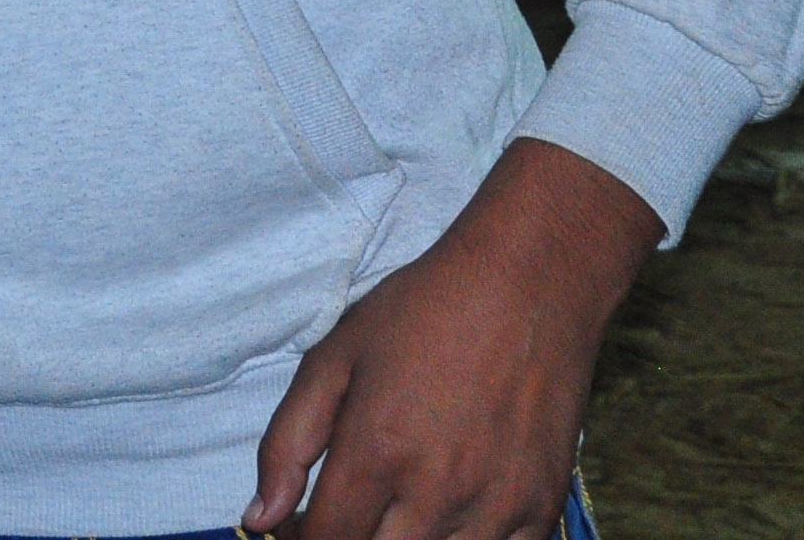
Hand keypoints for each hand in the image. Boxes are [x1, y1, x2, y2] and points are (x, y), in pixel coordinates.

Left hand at [248, 139, 656, 539]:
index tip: (296, 526)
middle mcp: (439, 490)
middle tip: (342, 516)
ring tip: (393, 509)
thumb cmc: (422, 313)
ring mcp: (498, 505)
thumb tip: (260, 517)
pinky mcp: (543, 507)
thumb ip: (287, 444)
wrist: (528, 286)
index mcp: (378, 450)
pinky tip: (447, 514)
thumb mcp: (333, 359)